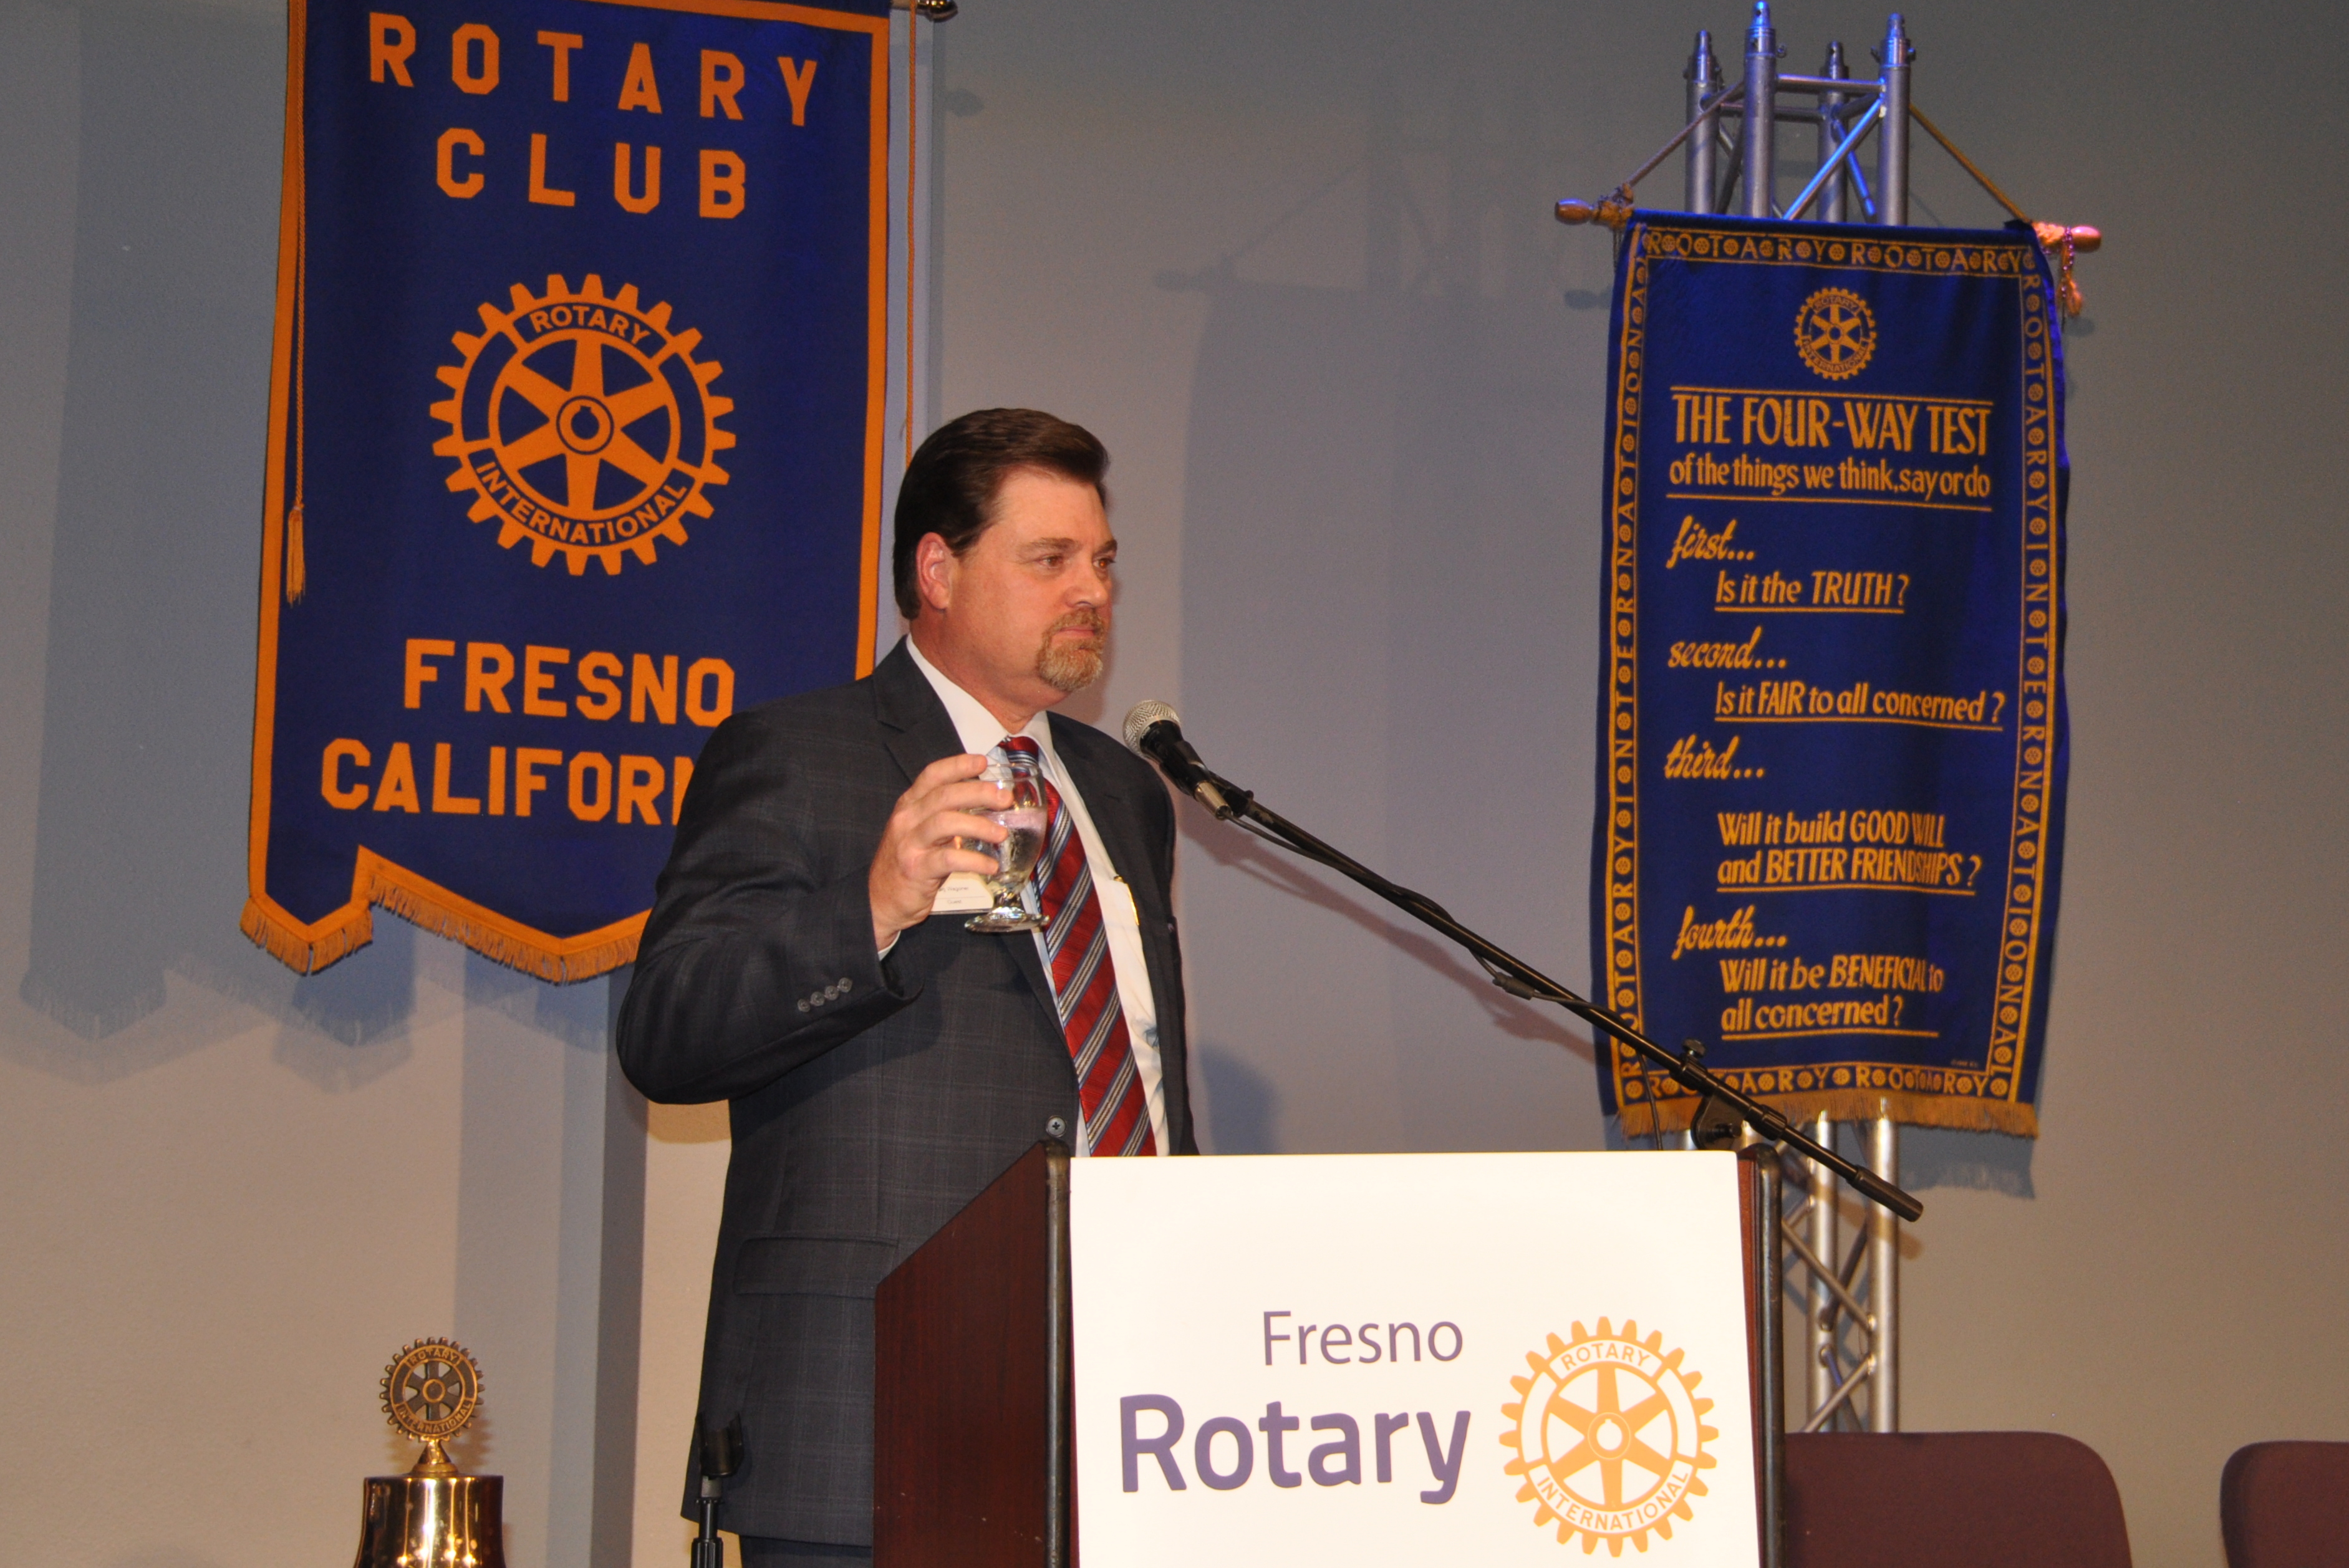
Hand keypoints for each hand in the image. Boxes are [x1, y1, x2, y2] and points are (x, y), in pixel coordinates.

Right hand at [869, 754, 1011, 949]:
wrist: (880, 899)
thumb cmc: (908, 863)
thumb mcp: (923, 832)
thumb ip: (947, 817)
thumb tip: (988, 806)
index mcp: (910, 805)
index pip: (932, 775)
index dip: (958, 765)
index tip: (982, 762)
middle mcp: (907, 819)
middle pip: (944, 795)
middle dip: (978, 792)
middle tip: (1004, 798)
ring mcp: (909, 843)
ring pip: (946, 822)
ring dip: (978, 825)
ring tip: (1001, 833)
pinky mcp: (915, 869)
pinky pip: (949, 859)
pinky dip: (973, 861)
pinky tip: (990, 866)